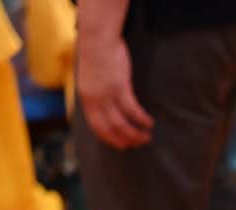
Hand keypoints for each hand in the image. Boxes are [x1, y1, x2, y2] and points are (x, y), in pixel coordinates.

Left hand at [75, 31, 153, 148]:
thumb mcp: (90, 78)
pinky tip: (149, 122)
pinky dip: (142, 119)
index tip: (122, 146)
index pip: (98, 128)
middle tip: (138, 144)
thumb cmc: (96, 55)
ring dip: (136, 134)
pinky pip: (132, 111)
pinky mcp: (120, 87)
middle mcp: (95, 101)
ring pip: (122, 124)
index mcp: (86, 100)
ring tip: (147, 136)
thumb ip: (95, 93)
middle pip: (111, 130)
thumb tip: (104, 105)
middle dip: (126, 141)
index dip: (110, 139)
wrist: (98, 39)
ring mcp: (107, 95)